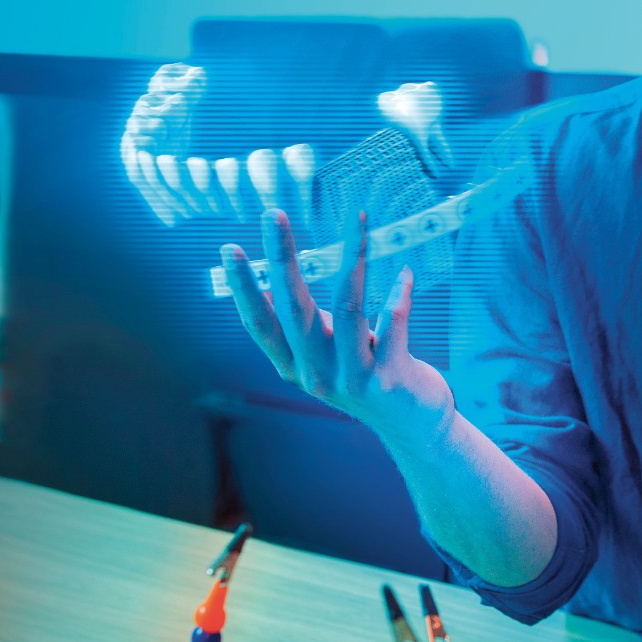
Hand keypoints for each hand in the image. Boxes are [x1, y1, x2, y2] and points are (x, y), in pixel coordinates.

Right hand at [222, 207, 455, 449]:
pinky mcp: (388, 379)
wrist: (412, 427)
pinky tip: (404, 272)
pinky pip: (392, 325)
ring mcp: (351, 378)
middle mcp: (316, 374)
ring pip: (347, 308)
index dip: (243, 287)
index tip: (229, 249)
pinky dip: (398, 295)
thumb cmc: (367, 377)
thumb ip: (309, 326)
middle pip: (294, 308)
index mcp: (294, 366)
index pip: (260, 323)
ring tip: (358, 219)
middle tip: (273, 214)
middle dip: (282, 258)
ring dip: (352, 259)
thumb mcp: (327, 357)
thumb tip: (285, 274)